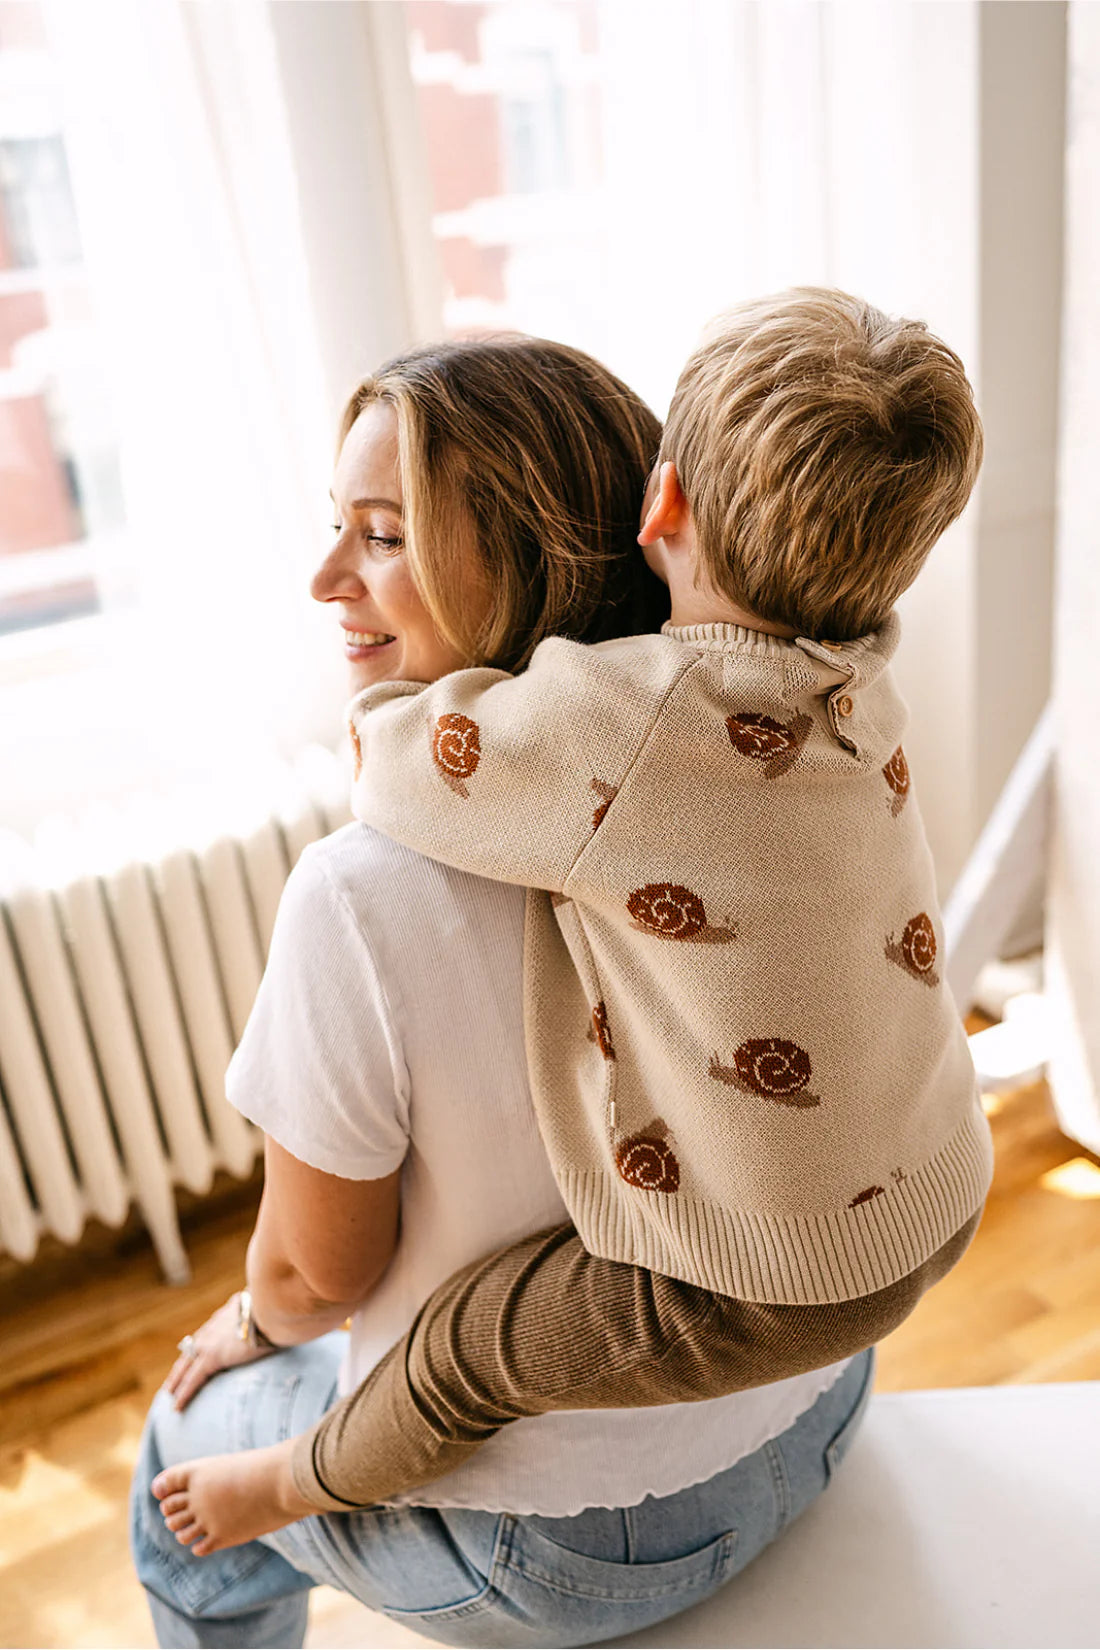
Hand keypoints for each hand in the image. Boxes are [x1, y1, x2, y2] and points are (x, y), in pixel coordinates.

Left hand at [164, 1293, 275, 1410]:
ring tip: (169, 1394)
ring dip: (176, 1381)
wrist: (271, 1309)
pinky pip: (192, 1379)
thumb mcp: (265, 1310)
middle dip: (181, 1366)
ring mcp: (210, 1342)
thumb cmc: (275, 1308)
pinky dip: (183, 1393)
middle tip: (172, 1379)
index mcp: (225, 1316)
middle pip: (190, 1349)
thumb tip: (274, 1320)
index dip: (198, 1345)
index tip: (193, 1353)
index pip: (206, 1333)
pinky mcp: (212, 1357)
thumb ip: (262, 1316)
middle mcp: (213, 1327)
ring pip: (185, 1366)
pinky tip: (177, 1407)